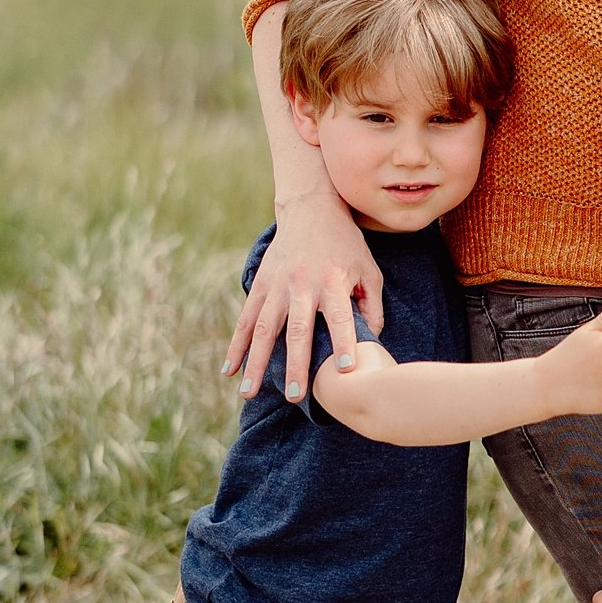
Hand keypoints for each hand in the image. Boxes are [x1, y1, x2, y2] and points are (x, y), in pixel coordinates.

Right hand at [224, 192, 382, 401]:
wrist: (311, 208)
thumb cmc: (346, 243)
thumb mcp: (368, 269)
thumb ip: (372, 306)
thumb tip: (372, 341)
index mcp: (333, 281)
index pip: (341, 317)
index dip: (345, 342)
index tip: (347, 370)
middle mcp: (303, 284)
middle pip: (298, 330)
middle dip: (295, 363)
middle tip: (294, 395)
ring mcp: (278, 285)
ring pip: (264, 329)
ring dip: (256, 362)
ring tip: (249, 392)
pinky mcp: (262, 284)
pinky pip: (246, 319)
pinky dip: (236, 345)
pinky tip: (229, 370)